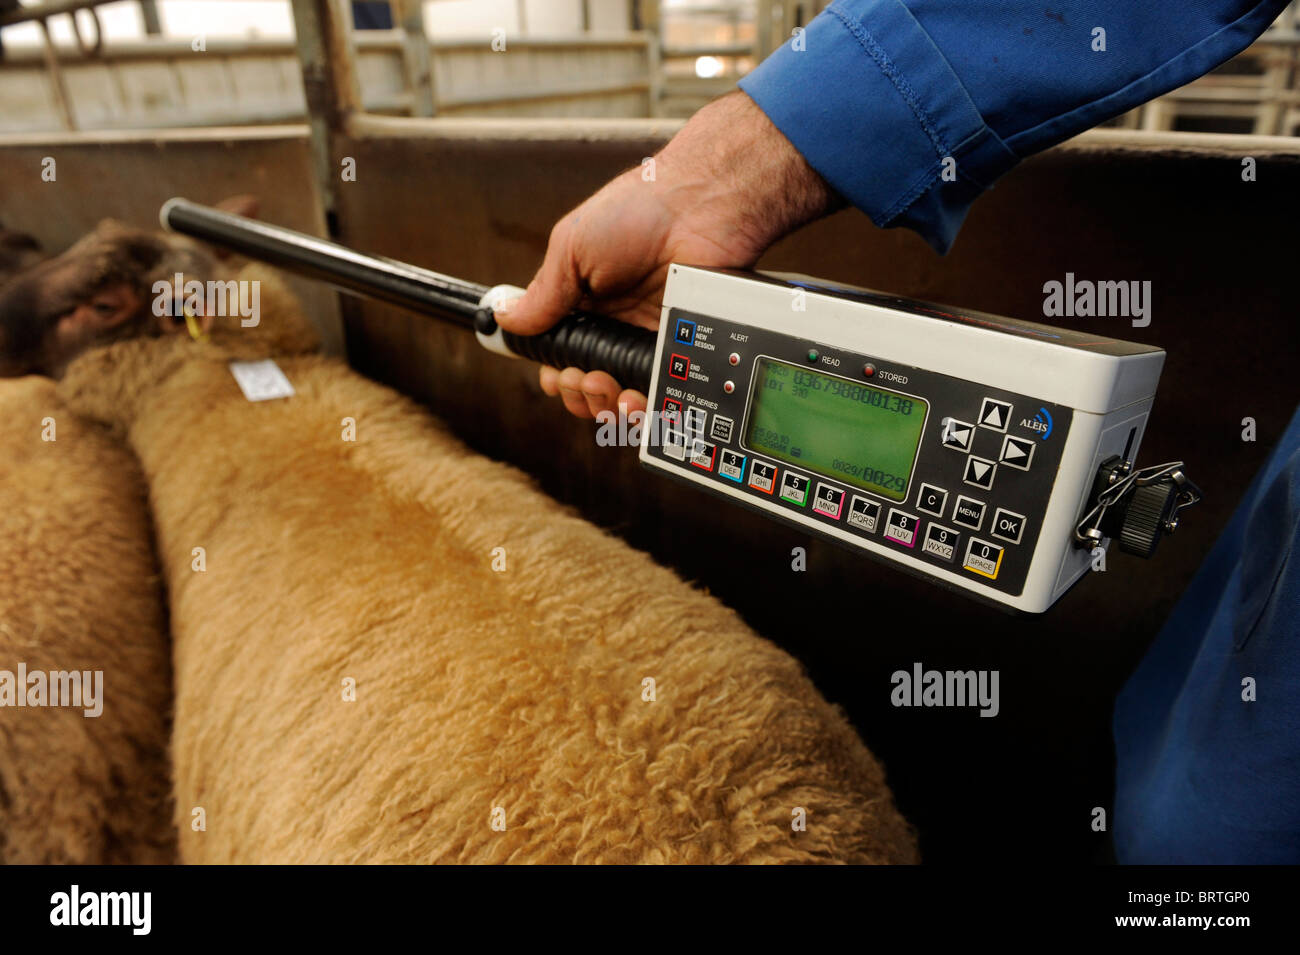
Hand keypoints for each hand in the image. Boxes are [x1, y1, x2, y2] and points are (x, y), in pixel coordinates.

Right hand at [495, 90, 838, 419]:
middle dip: (578, 391)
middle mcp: (616, 324)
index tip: (555, 375)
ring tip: (604, 384)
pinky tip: (634, 397)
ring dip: (605, 402)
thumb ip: (542, 292)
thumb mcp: (573, 247)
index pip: (562, 352)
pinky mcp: (680, 347)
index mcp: (585, 302)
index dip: (555, 371)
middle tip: (583, 376)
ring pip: (622, 394)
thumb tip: (504, 319)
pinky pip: (660, 389)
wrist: (700, 207)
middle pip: (588, 382)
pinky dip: (645, 405)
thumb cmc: (637, 211)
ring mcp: (649, 338)